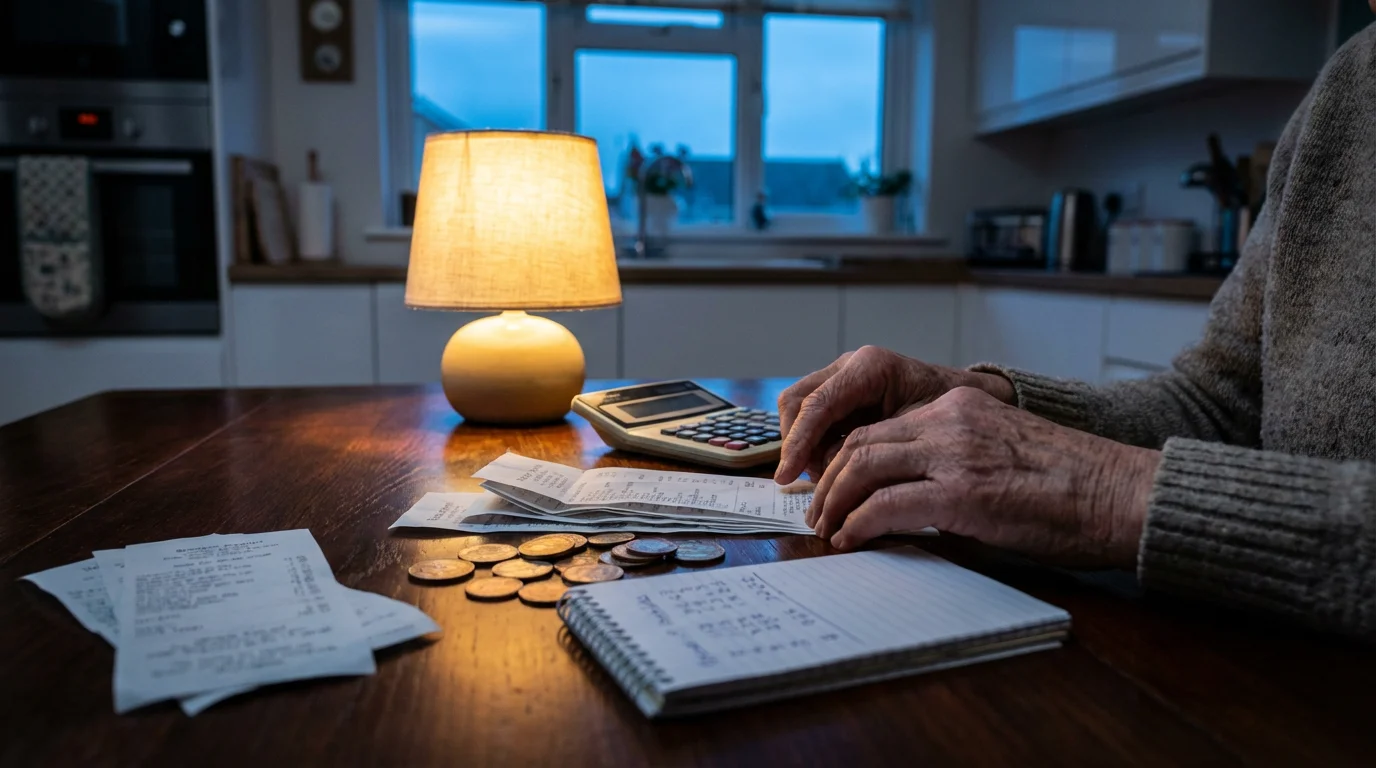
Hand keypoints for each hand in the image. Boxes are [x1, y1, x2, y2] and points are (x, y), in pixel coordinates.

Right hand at [775, 346, 1015, 483]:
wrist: (971, 401)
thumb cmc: (951, 417)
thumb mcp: (916, 433)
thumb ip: (872, 448)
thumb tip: (835, 474)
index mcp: (870, 367)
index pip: (817, 405)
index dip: (797, 443)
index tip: (786, 477)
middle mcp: (851, 365)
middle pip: (797, 402)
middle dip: (796, 444)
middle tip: (810, 483)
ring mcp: (843, 377)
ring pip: (799, 410)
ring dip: (804, 447)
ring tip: (827, 479)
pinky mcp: (842, 393)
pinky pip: (813, 418)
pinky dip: (815, 445)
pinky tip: (834, 469)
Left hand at [809, 387, 1160, 568]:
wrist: (1121, 494)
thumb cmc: (1074, 485)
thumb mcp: (1004, 453)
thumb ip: (956, 463)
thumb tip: (912, 502)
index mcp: (961, 406)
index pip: (880, 427)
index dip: (846, 460)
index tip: (833, 487)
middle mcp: (951, 421)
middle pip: (861, 443)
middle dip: (829, 481)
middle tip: (818, 512)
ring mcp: (954, 454)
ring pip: (863, 468)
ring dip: (835, 503)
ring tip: (827, 530)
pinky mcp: (961, 493)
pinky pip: (886, 506)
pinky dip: (859, 525)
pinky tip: (851, 541)